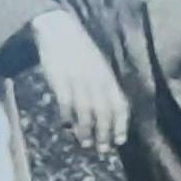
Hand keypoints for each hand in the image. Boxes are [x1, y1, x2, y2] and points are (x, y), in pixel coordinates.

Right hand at [30, 13, 128, 146]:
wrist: (59, 30)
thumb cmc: (80, 51)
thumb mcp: (98, 66)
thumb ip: (103, 87)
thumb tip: (105, 113)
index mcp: (107, 77)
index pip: (119, 104)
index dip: (121, 124)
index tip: (120, 141)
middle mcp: (96, 80)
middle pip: (104, 112)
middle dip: (104, 133)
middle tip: (103, 150)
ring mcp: (78, 81)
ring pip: (85, 112)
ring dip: (86, 131)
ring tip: (85, 143)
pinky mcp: (60, 80)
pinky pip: (66, 104)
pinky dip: (67, 118)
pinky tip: (66, 127)